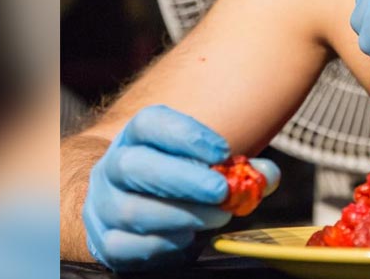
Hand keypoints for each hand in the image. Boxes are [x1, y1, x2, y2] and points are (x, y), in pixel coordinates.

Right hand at [82, 105, 279, 270]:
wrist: (133, 206)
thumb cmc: (179, 180)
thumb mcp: (208, 166)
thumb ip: (241, 169)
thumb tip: (266, 176)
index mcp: (138, 137)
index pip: (150, 124)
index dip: (186, 135)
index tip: (223, 151)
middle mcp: (113, 167)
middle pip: (135, 166)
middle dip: (183, 178)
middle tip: (222, 191)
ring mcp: (103, 205)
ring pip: (132, 210)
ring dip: (182, 214)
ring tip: (217, 216)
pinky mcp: (104, 240)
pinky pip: (126, 245)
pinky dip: (162, 244)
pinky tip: (188, 238)